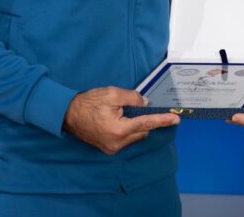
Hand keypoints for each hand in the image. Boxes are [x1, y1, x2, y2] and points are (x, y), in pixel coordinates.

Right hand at [63, 87, 179, 154]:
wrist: (67, 114)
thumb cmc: (89, 102)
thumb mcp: (113, 94)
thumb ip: (133, 98)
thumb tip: (145, 104)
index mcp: (119, 130)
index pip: (146, 124)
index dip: (163, 120)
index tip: (176, 119)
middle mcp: (117, 143)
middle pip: (142, 131)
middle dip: (143, 119)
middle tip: (134, 106)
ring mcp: (111, 148)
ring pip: (134, 136)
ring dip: (134, 124)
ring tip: (120, 112)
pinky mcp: (107, 148)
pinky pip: (125, 139)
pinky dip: (127, 129)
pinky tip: (117, 119)